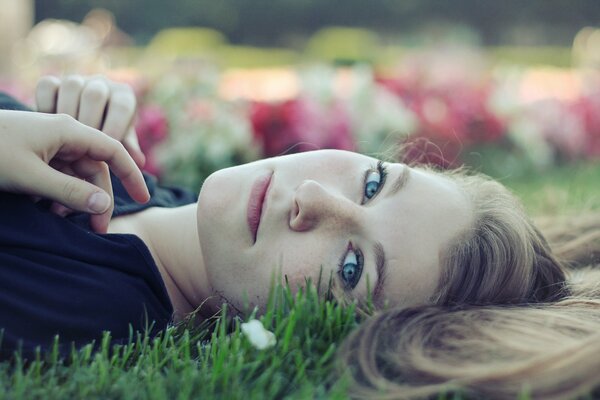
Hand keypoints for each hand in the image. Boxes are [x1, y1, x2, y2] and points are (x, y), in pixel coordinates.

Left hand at [0, 110, 149, 232]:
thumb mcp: (30, 178)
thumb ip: (70, 192)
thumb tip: (104, 206)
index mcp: (68, 130)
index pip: (113, 151)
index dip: (131, 175)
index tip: (145, 199)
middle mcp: (63, 134)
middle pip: (95, 169)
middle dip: (97, 199)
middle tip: (96, 230)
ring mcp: (48, 144)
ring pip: (76, 175)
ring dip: (73, 199)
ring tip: (57, 218)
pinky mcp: (34, 154)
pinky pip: (57, 175)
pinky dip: (56, 194)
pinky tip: (44, 208)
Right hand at [35, 75, 145, 167]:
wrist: (83, 125)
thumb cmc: (108, 137)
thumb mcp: (121, 143)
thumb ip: (128, 150)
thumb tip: (139, 161)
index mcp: (123, 95)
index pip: (122, 106)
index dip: (114, 127)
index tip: (106, 150)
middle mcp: (101, 83)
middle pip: (95, 95)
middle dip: (88, 123)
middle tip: (82, 147)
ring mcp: (76, 80)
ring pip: (71, 87)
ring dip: (66, 114)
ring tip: (63, 140)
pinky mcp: (53, 81)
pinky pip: (47, 86)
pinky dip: (46, 105)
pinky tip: (47, 128)